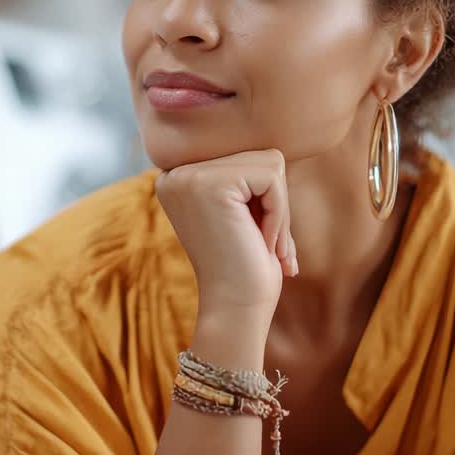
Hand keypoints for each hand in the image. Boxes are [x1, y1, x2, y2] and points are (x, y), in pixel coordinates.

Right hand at [155, 149, 297, 324]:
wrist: (235, 310)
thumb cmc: (247, 267)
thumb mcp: (242, 209)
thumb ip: (248, 175)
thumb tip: (277, 143)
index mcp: (179, 176)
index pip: (245, 156)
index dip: (263, 196)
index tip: (253, 236)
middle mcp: (176, 171)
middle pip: (258, 154)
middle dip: (274, 201)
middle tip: (262, 243)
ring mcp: (189, 175)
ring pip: (269, 163)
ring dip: (278, 209)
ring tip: (261, 242)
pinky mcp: (210, 183)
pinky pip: (272, 178)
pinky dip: (279, 213)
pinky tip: (259, 240)